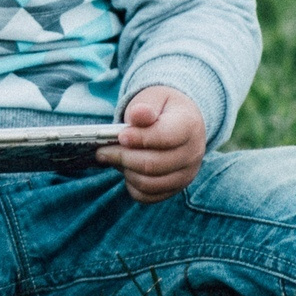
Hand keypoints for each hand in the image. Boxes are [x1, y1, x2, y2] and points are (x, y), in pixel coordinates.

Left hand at [98, 85, 205, 202]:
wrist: (177, 119)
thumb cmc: (160, 108)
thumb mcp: (152, 99)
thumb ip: (144, 109)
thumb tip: (137, 115)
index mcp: (189, 125)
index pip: (165, 137)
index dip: (140, 138)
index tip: (120, 135)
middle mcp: (192, 153)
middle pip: (153, 164)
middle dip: (123, 157)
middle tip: (103, 150)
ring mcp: (186, 174)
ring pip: (150, 183)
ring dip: (125, 172)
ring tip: (112, 158)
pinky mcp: (175, 188)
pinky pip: (149, 196)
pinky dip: (132, 186)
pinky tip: (125, 170)